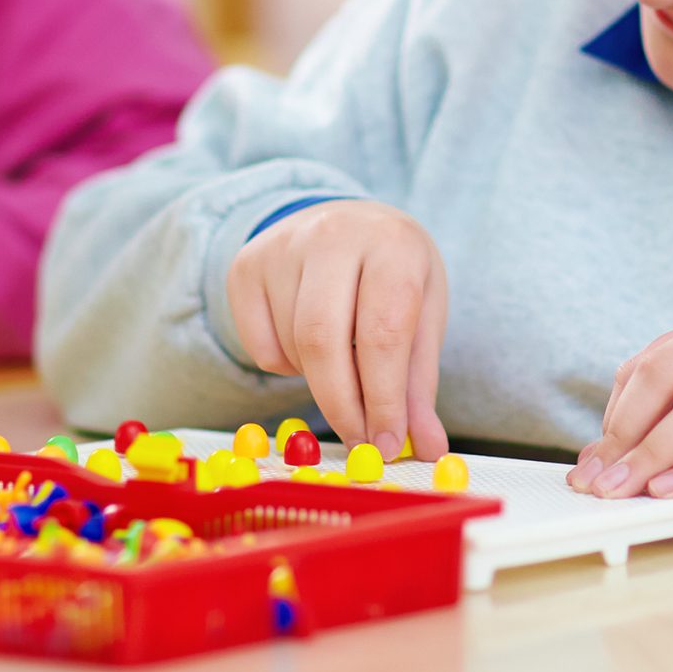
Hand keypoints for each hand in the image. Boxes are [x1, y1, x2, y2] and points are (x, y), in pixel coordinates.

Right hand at [224, 199, 447, 459]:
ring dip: (318, 381)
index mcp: (392, 244)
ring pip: (291, 347)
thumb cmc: (394, 275)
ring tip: (344, 364)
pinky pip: (259, 347)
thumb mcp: (423, 317)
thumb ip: (419, 385)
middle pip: (322, 341)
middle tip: (358, 441)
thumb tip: (426, 449)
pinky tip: (308, 344)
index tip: (386, 445)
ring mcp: (282, 246)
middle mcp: (332, 234)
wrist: (350, 222)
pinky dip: (286, 367)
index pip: (383, 333)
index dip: (384, 399)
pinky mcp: (246, 265)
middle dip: (341, 405)